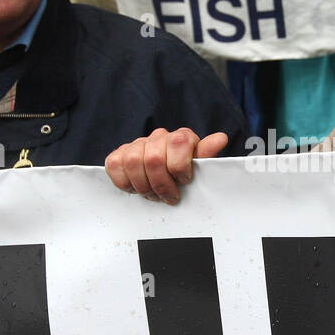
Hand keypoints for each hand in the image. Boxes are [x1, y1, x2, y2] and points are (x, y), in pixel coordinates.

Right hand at [104, 128, 228, 203]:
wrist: (164, 174)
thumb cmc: (185, 173)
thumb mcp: (200, 168)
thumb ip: (207, 155)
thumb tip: (220, 139)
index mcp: (181, 137)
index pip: (178, 143)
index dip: (180, 168)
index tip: (183, 182)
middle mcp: (158, 137)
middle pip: (153, 159)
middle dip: (161, 185)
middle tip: (168, 197)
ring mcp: (137, 145)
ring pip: (133, 162)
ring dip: (144, 186)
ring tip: (154, 195)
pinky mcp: (119, 155)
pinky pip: (115, 165)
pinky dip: (125, 182)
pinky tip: (137, 188)